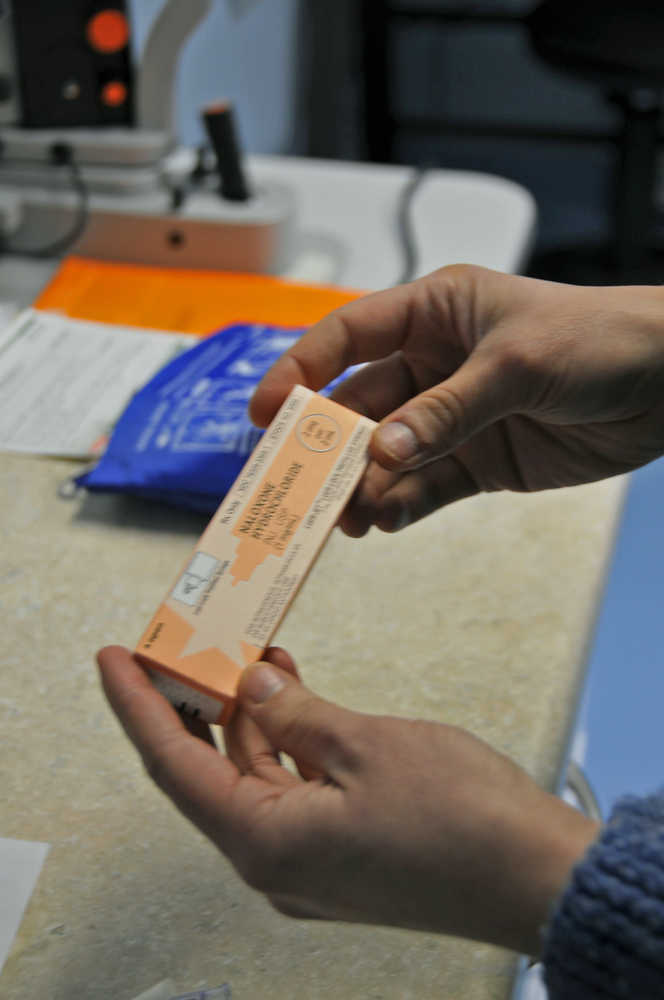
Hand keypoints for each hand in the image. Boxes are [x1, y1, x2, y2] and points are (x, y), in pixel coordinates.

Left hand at [97, 645, 597, 955]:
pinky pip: (290, 792)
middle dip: (192, 706)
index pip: (173, 766)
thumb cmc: (460, 821)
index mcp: (266, 843)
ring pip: (253, 779)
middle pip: (208, 773)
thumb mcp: (365, 745)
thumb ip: (294, 714)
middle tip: (182, 646)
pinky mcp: (339, 855)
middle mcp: (274, 864)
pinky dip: (284, 744)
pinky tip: (294, 698)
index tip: (112, 659)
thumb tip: (250, 688)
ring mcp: (307, 865)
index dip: (136, 706)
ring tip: (250, 656)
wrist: (536, 876)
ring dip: (247, 720)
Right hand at [250, 265, 663, 533]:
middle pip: (360, 407)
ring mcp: (452, 417)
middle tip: (298, 485)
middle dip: (328, 447)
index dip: (300, 370)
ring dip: (362, 485)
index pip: (349, 337)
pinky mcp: (477, 461)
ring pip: (388, 455)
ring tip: (345, 518)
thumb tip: (383, 454)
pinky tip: (384, 522)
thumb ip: (446, 412)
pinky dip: (401, 506)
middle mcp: (434, 364)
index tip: (264, 411)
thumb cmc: (598, 338)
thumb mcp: (516, 365)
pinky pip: (425, 488)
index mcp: (435, 313)